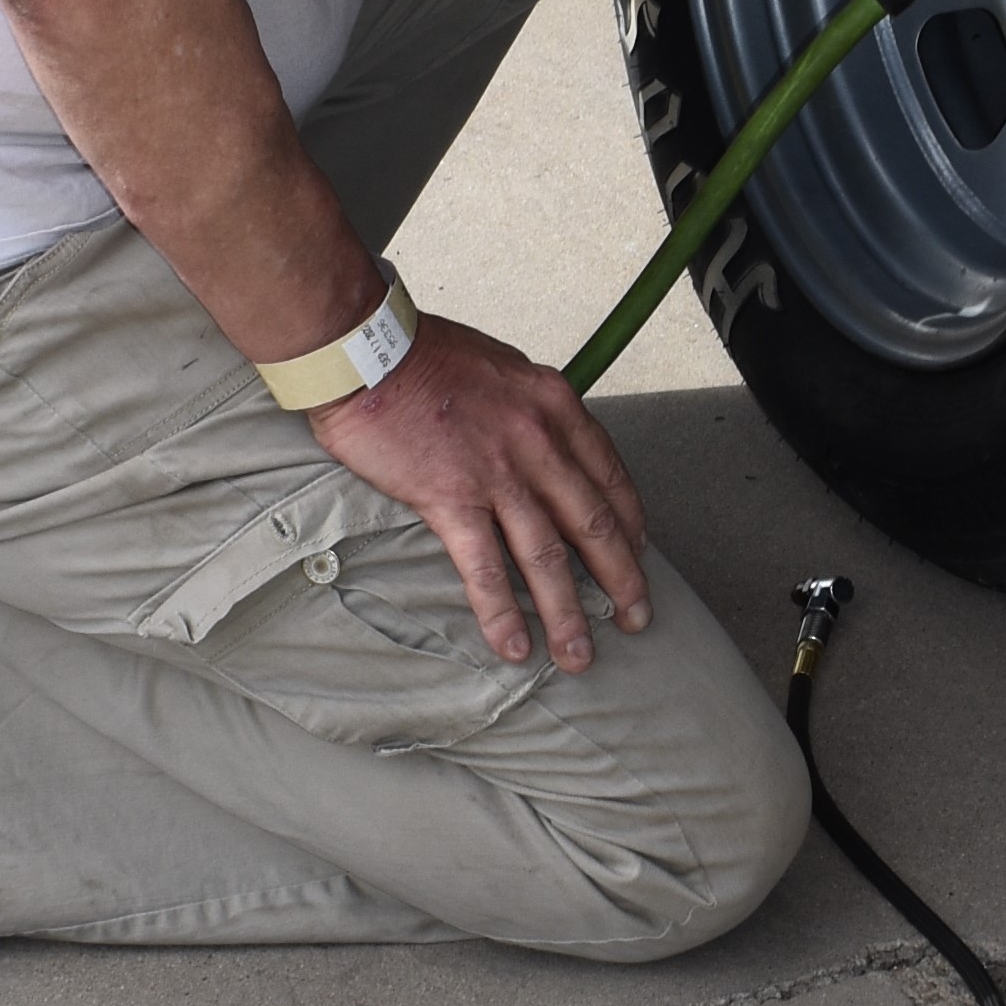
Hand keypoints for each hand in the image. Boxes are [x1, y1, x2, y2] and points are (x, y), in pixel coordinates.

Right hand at [308, 315, 648, 671]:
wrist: (366, 349)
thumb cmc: (423, 352)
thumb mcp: (500, 364)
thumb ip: (528, 406)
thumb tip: (539, 435)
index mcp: (553, 403)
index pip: (609, 473)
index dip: (630, 521)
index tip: (639, 552)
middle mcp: (537, 440)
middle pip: (592, 523)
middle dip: (621, 579)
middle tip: (637, 618)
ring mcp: (497, 472)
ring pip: (547, 556)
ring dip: (567, 614)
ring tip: (579, 656)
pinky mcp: (451, 498)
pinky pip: (485, 567)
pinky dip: (502, 612)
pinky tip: (513, 646)